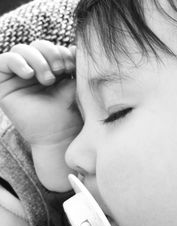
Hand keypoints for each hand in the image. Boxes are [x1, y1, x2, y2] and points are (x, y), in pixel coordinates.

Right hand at [0, 40, 82, 190]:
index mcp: (51, 69)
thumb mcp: (74, 83)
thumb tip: (74, 47)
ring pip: (22, 50)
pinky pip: (4, 61)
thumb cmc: (69, 111)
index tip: (71, 66)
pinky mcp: (5, 85)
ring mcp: (19, 77)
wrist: (59, 133)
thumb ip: (73, 63)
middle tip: (61, 70)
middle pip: (37, 45)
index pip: (52, 48)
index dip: (61, 52)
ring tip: (48, 79)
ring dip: (37, 60)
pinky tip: (29, 74)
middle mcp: (35, 71)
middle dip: (50, 53)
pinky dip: (17, 62)